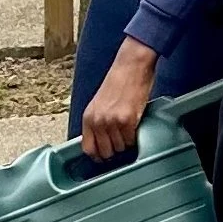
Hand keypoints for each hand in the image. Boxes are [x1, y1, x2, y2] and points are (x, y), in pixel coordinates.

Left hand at [79, 38, 158, 160]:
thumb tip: (102, 142)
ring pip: (119, 148)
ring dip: (126, 143)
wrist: (131, 66)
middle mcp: (98, 121)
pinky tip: (135, 126)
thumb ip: (97, 122)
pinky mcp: (127, 120)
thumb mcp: (100, 104)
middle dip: (114, 150)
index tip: (105, 155)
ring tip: (129, 130)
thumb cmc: (119, 82)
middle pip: (105, 152)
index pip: (88, 148)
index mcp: (88, 117)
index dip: (98, 155)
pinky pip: (130, 140)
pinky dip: (134, 137)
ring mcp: (112, 121)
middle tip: (121, 142)